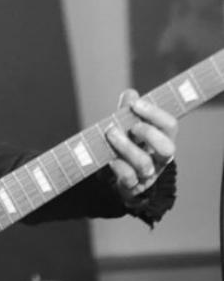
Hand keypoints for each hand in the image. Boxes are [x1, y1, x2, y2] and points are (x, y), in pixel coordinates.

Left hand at [105, 89, 176, 203]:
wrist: (116, 176)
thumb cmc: (126, 145)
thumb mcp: (127, 127)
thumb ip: (128, 111)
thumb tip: (130, 93)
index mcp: (163, 139)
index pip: (170, 125)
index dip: (155, 113)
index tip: (136, 104)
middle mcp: (160, 158)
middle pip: (167, 148)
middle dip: (148, 134)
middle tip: (131, 126)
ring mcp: (148, 174)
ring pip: (144, 164)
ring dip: (126, 147)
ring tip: (111, 134)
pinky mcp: (133, 186)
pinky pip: (129, 178)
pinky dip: (118, 166)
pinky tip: (110, 158)